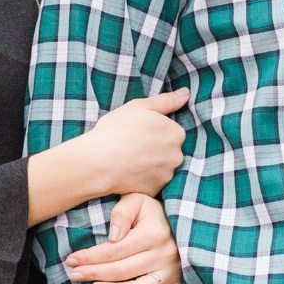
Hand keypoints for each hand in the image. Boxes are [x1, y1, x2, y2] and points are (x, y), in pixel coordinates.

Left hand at [65, 192, 182, 283]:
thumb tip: (113, 237)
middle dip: (94, 274)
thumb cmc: (150, 210)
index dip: (91, 257)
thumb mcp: (136, 200)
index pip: (115, 250)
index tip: (71, 260)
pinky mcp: (178, 282)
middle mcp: (164, 254)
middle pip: (123, 270)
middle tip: (73, 275)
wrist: (180, 219)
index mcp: (153, 233)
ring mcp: (172, 270)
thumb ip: (122, 213)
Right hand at [75, 88, 189, 198]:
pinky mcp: (155, 190)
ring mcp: (166, 175)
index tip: (139, 131)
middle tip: (133, 145)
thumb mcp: (140, 107)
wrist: (97, 161)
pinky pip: (151, 182)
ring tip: (129, 160)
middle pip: (169, 150)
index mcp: (176, 133)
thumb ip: (167, 101)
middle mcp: (177, 155)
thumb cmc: (116, 130)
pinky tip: (128, 172)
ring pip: (161, 167)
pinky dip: (143, 178)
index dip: (155, 131)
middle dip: (155, 148)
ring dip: (150, 164)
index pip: (172, 131)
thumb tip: (186, 93)